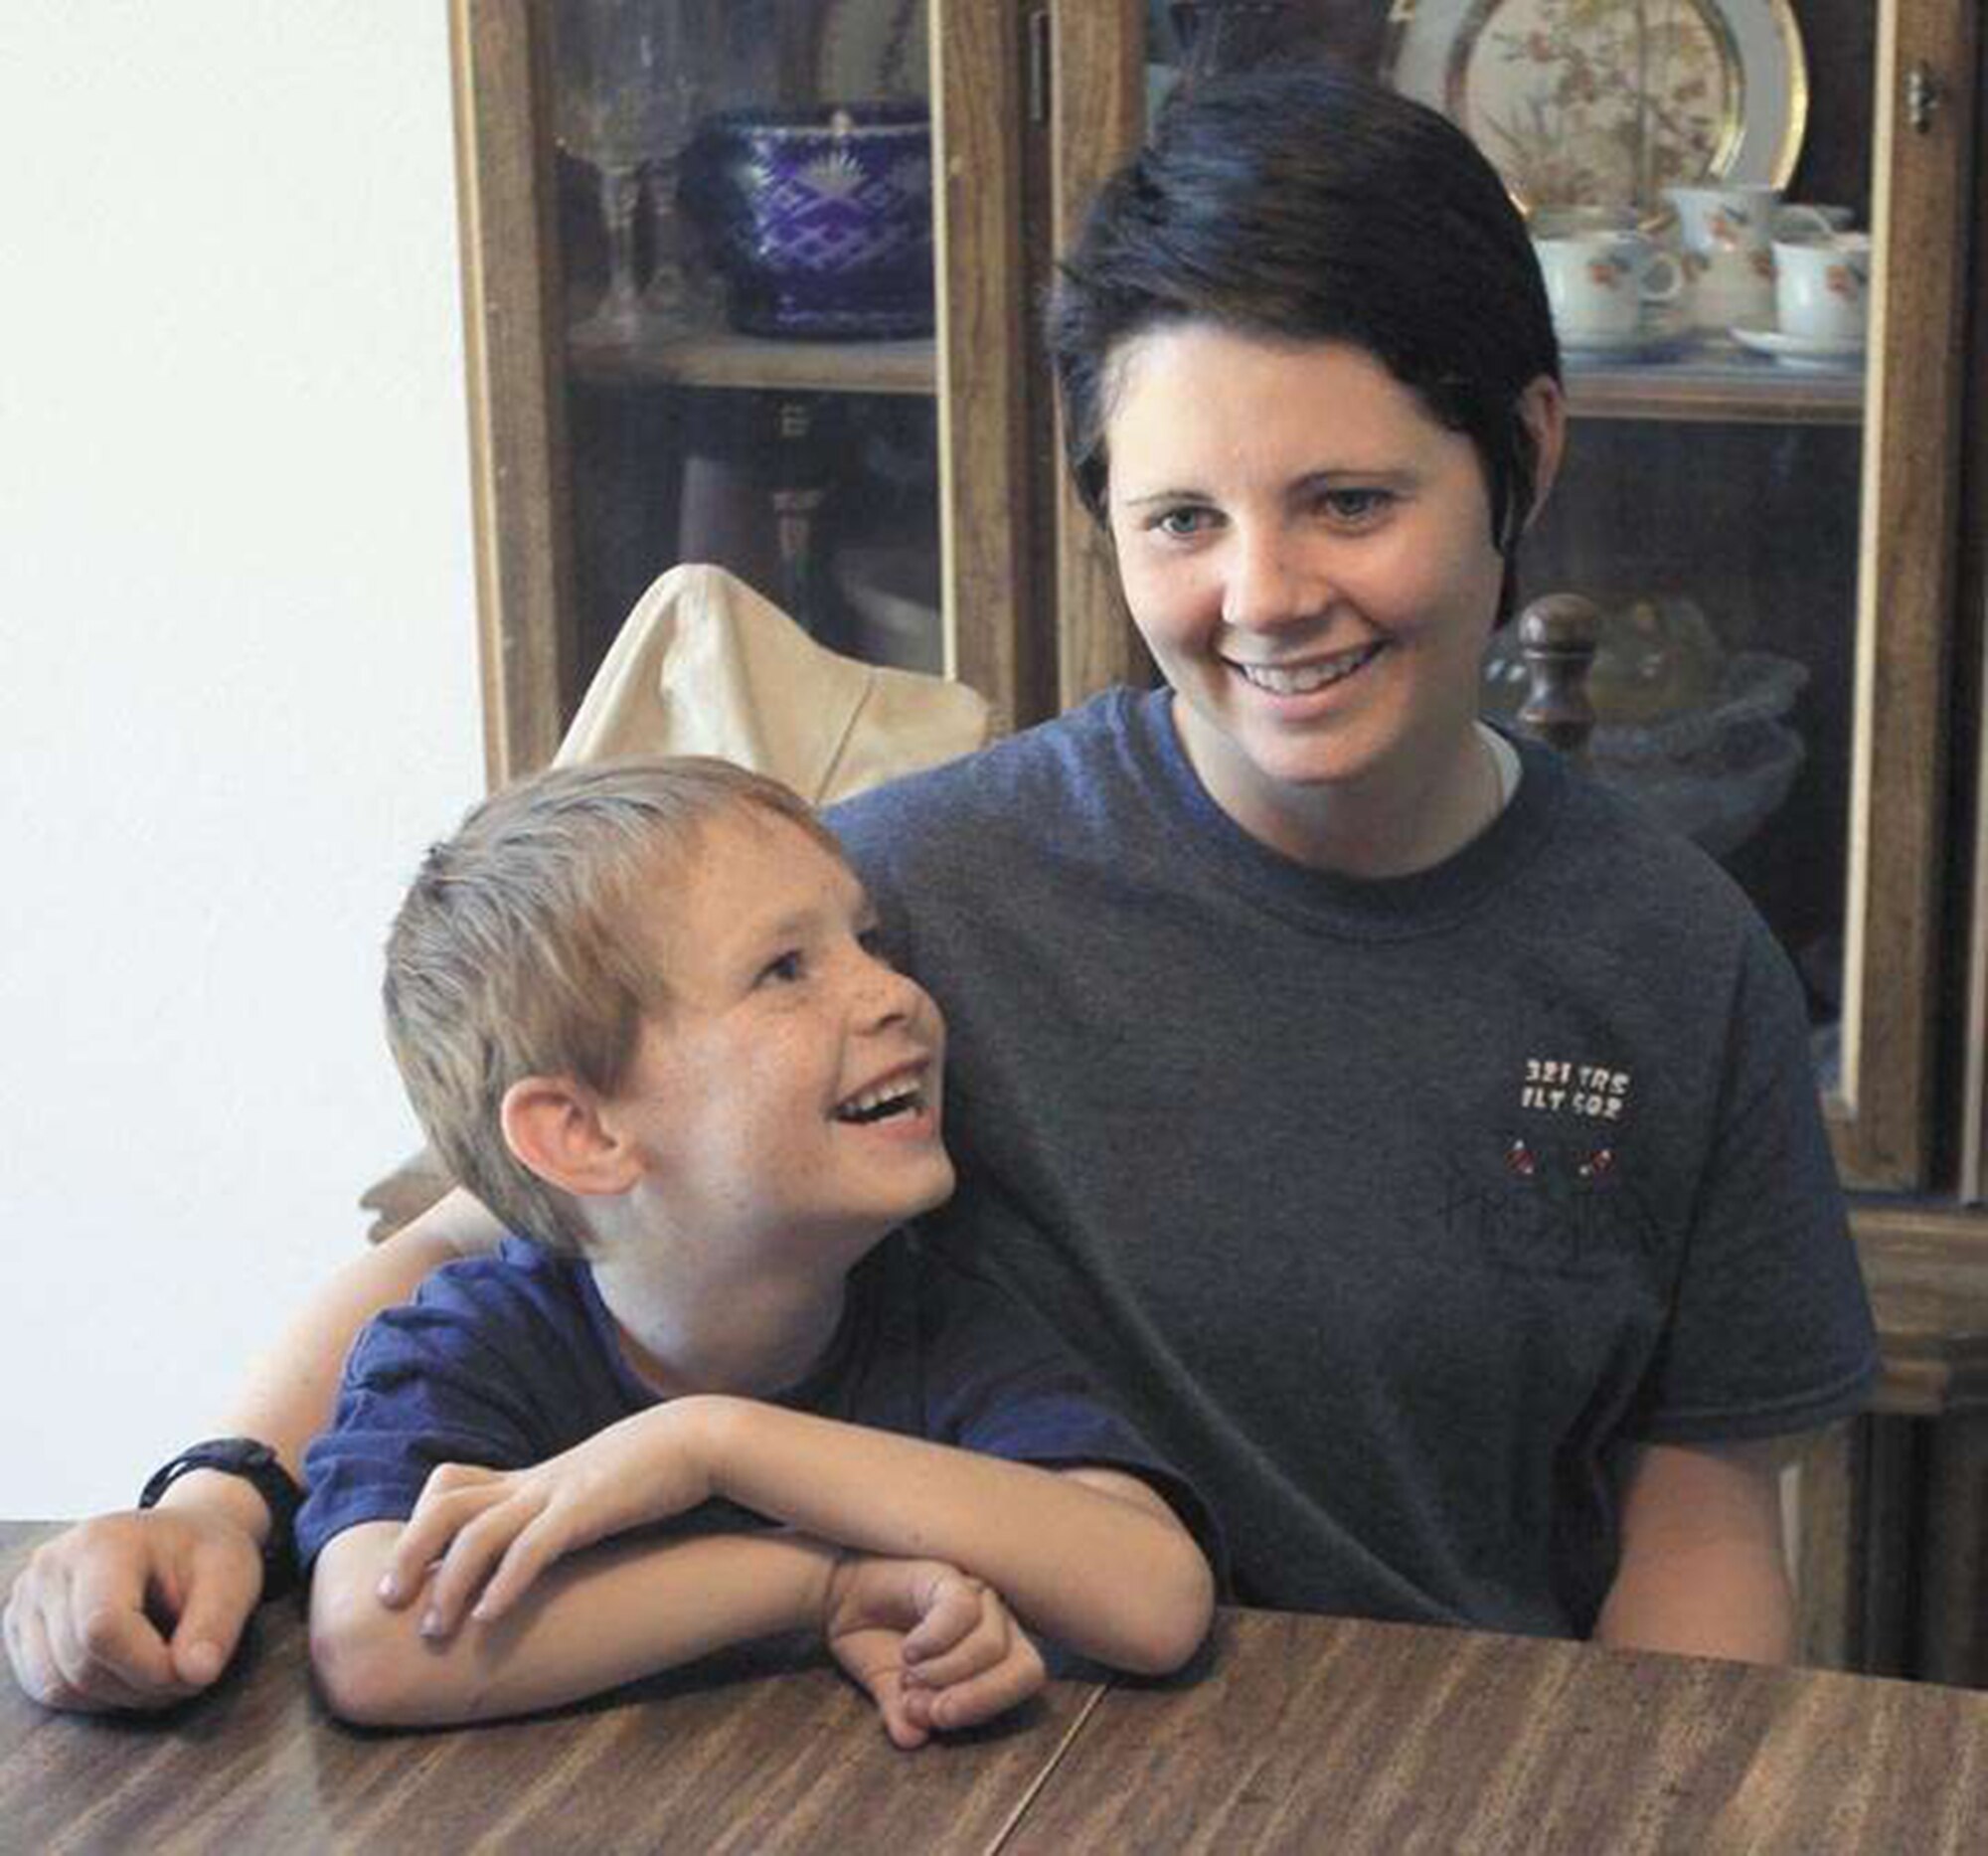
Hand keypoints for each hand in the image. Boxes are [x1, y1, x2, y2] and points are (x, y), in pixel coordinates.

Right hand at [4, 1509, 262, 1711]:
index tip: (193, 1672)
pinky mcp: (21, 1626)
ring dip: (116, 1696)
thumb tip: (195, 1675)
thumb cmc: (206, 1557)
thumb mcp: (233, 1578)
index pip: (102, 1628)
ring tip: (160, 1668)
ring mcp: (27, 1597)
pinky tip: (127, 1668)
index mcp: (103, 1542)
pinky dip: (91, 1695)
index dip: (149, 1668)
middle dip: (140, 1687)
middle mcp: (50, 1566)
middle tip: (184, 1673)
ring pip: (57, 1686)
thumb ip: (217, 1626)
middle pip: (80, 1664)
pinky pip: (45, 1688)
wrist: (177, 1540)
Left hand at [377, 1407, 714, 1636]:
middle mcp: (533, 1481)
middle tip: (389, 1600)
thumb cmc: (649, 1469)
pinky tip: (489, 1617)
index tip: (406, 1568)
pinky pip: (535, 1546)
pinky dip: (506, 1583)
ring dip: (450, 1581)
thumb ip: (556, 1507)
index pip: (450, 1483)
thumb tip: (534, 1543)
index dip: (418, 1522)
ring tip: (435, 1629)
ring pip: (480, 1529)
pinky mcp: (589, 1507)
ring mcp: (558, 1491)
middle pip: (446, 1504)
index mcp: (531, 1477)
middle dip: (409, 1551)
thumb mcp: (589, 1485)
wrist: (698, 1438)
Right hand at [822, 1556, 1045, 1748]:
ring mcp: (978, 1594)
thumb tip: (913, 1739)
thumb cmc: (877, 1640)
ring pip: (992, 1645)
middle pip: (1027, 1668)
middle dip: (979, 1700)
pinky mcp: (951, 1574)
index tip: (934, 1721)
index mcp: (999, 1651)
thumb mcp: (892, 1692)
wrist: (842, 1594)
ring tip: (908, 1676)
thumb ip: (906, 1715)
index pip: (1026, 1681)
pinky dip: (933, 1642)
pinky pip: (962, 1611)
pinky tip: (908, 1650)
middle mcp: (999, 1620)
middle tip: (931, 1711)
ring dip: (945, 1674)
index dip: (985, 1709)